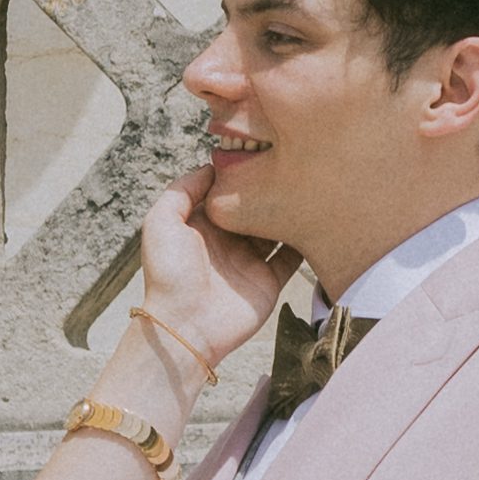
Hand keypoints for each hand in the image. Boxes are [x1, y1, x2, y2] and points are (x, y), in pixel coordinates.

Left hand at [123, 171, 289, 399]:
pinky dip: (304, 242)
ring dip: (291, 212)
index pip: (228, 192)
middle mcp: (229, 240)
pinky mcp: (269, 281)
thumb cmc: (170, 274)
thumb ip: (182, 190)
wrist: (186, 326)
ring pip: (277, 229)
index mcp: (203, 224)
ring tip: (310, 189)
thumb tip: (212, 167)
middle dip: (272, 190)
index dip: (243, 174)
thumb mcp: (162, 222)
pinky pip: (292, 258)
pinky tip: (317, 221)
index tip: (263, 153)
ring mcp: (250, 261)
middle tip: (293, 167)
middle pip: (256, 208)